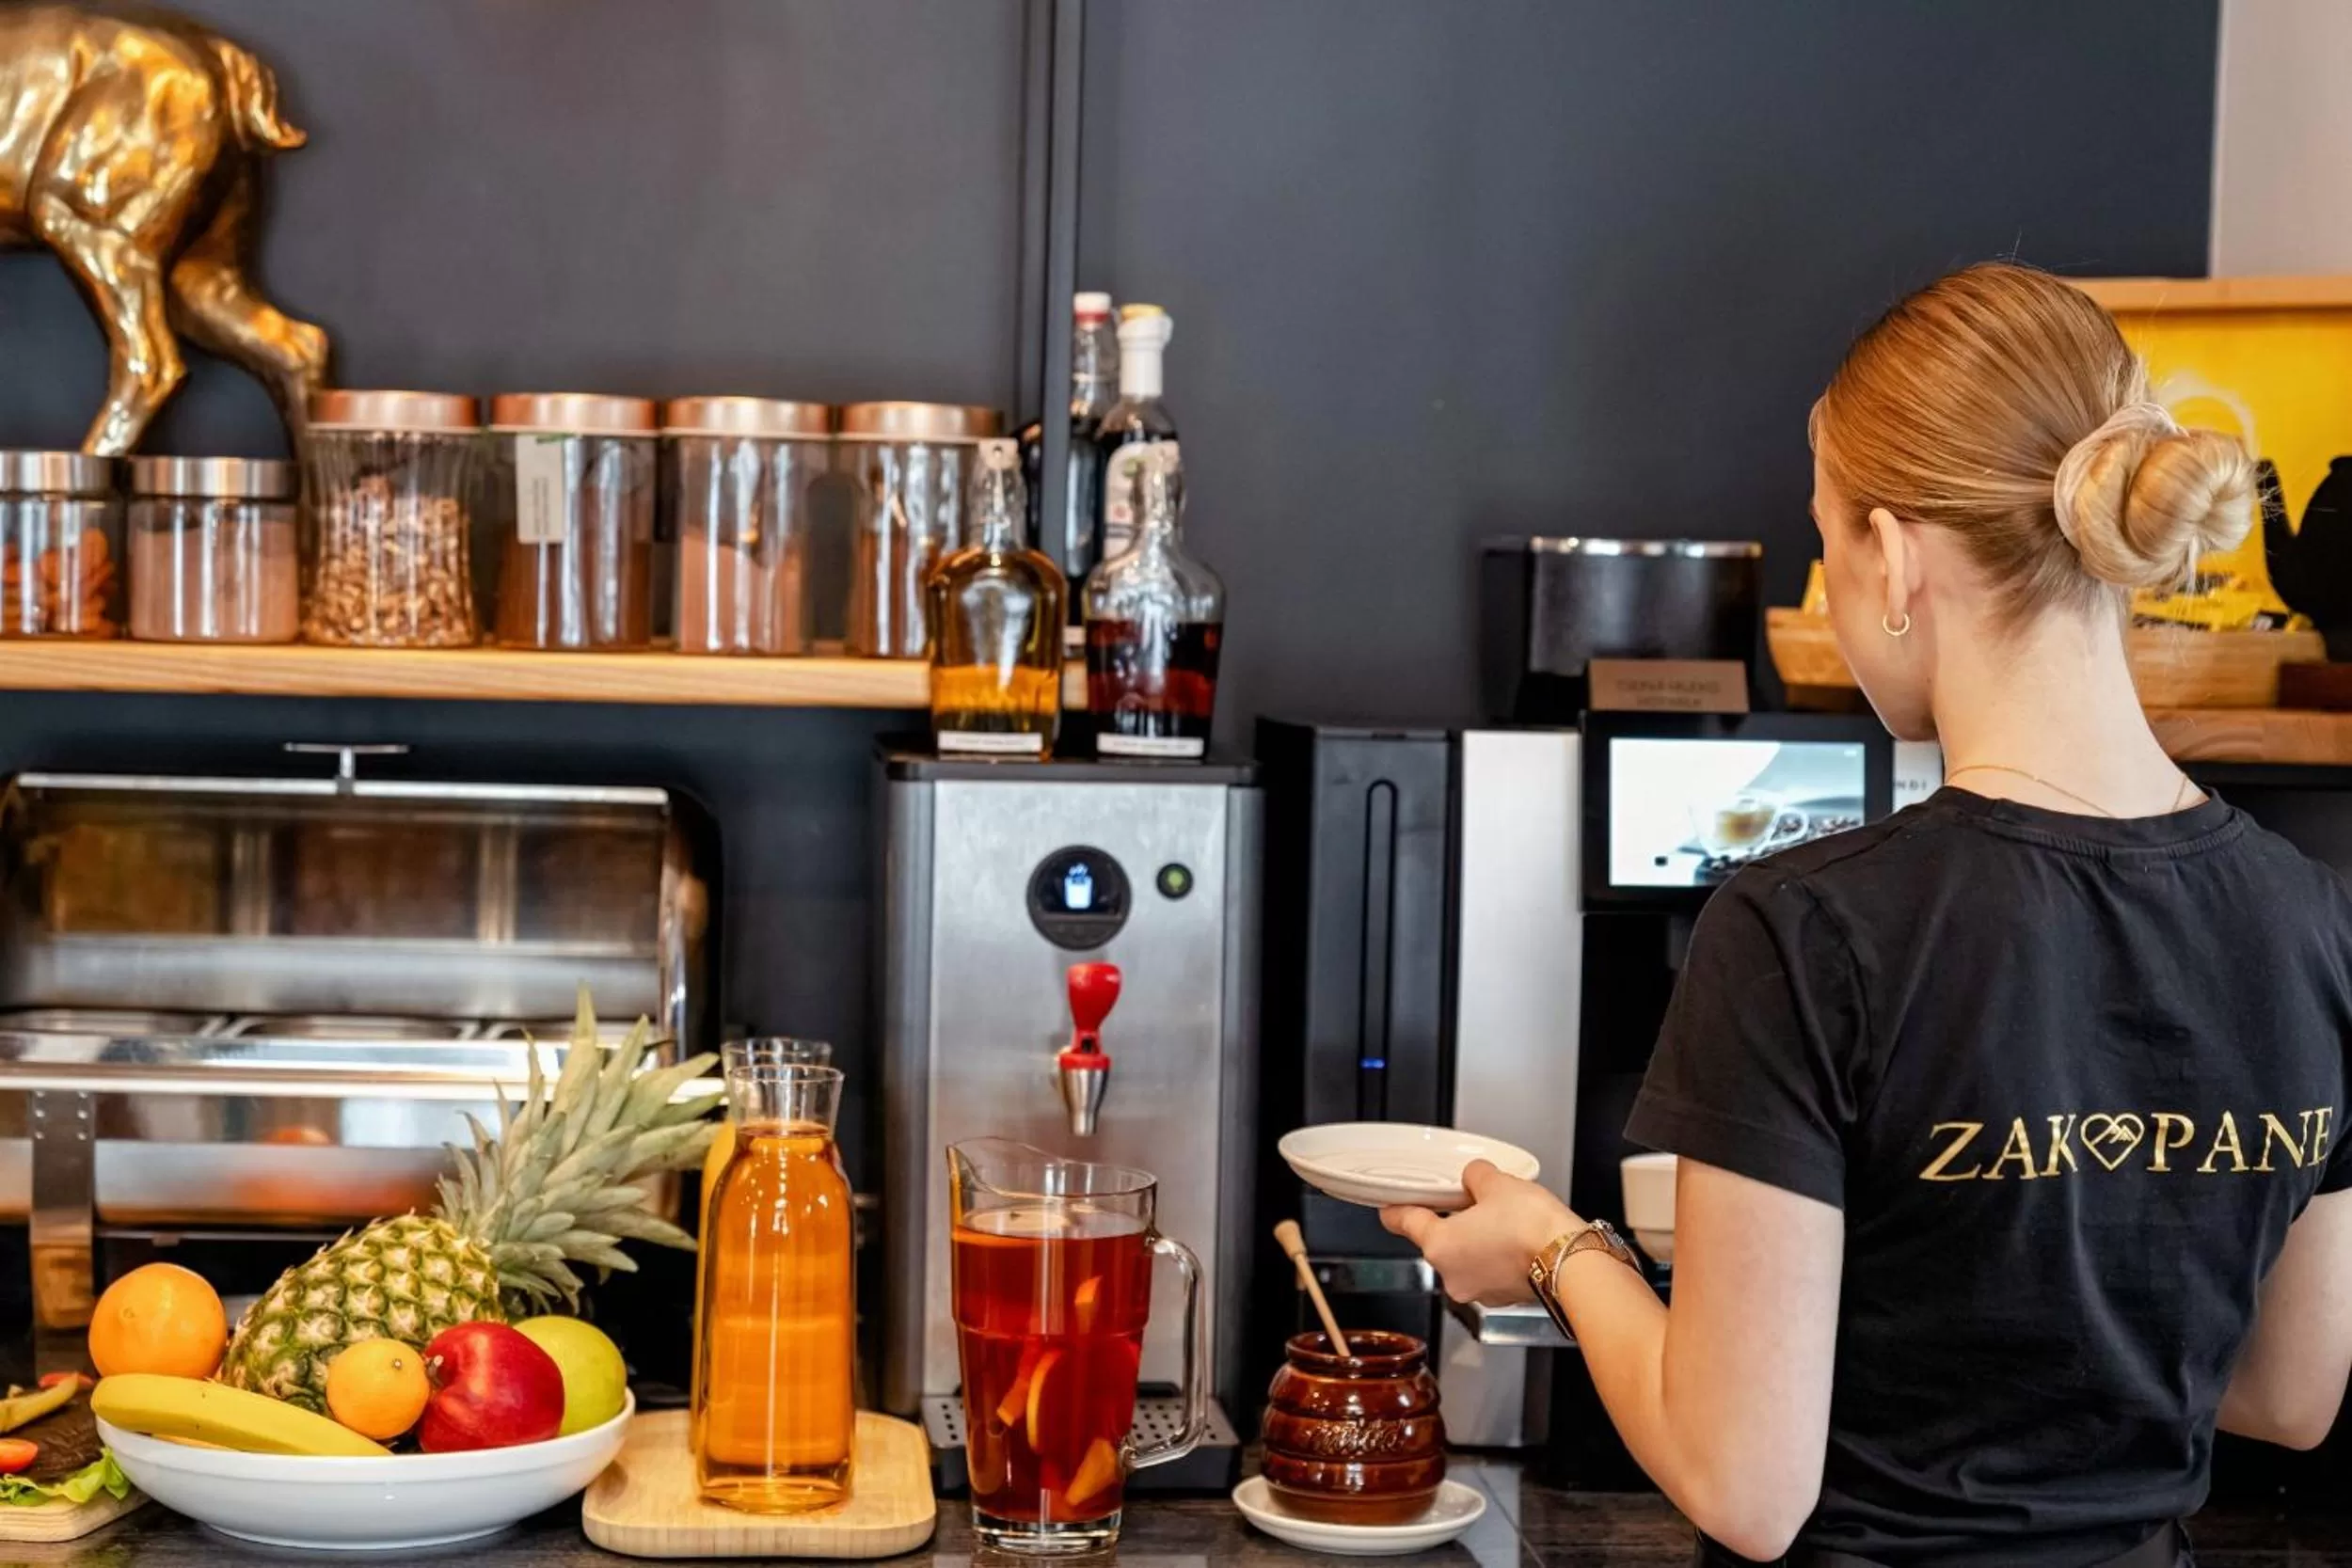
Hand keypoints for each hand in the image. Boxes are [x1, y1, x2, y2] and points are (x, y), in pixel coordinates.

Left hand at [1381, 1159, 1579, 1306]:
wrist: (1572, 1262)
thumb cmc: (1533, 1229)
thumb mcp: (1498, 1184)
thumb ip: (1476, 1177)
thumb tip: (1474, 1177)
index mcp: (1439, 1246)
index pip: (1403, 1222)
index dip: (1396, 1209)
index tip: (1390, 1205)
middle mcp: (1452, 1275)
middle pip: (1438, 1241)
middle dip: (1453, 1221)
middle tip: (1472, 1201)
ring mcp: (1477, 1291)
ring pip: (1466, 1258)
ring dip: (1476, 1240)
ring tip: (1503, 1220)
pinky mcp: (1502, 1298)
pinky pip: (1488, 1271)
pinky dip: (1496, 1257)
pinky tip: (1515, 1241)